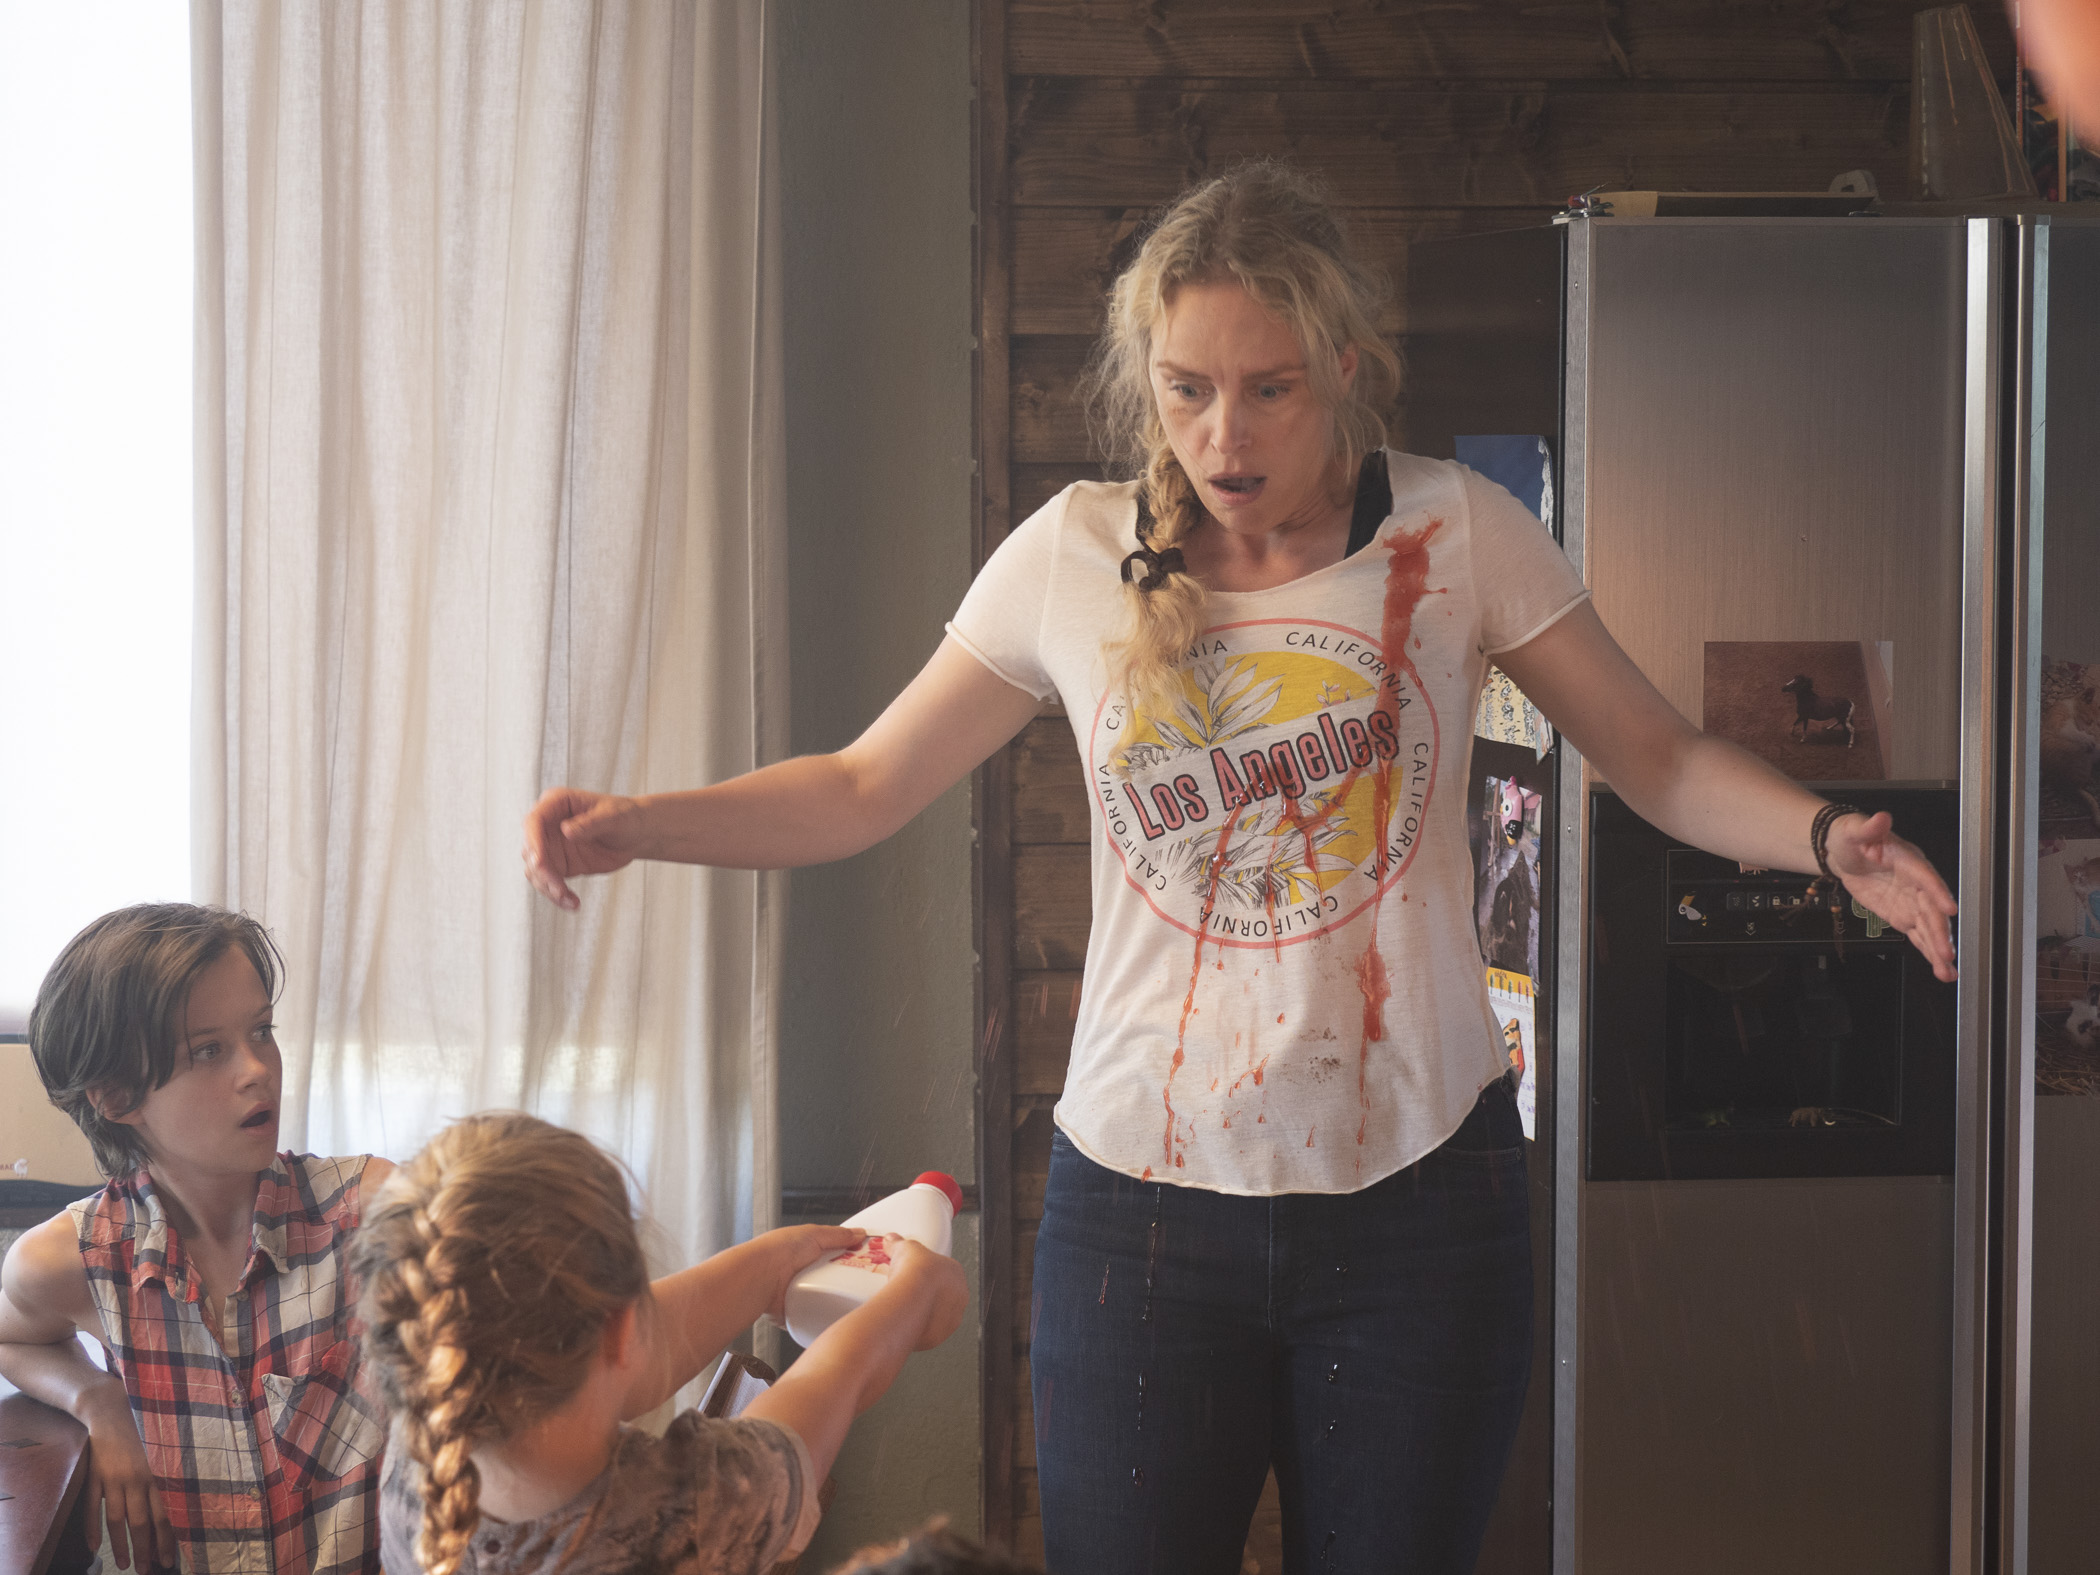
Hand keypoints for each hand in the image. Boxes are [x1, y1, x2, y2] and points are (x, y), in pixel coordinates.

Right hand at [81, 1392, 174, 1571]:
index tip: (168, 1561)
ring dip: (121, 1545)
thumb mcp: (142, 1469)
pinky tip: (93, 1546)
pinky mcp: (95, 1476)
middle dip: (145, 1549)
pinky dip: (92, 1528)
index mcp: (151, 1481)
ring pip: (118, 1518)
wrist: (109, 1416)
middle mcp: (136, 1481)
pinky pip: (93, 1506)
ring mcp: (114, 1479)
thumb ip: (145, 1493)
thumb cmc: (128, 1447)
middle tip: (147, 1571)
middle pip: (142, 1522)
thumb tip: (151, 1522)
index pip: (161, 1516)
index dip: (165, 1540)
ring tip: (123, 1566)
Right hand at [521, 788, 649, 908]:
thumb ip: (591, 823)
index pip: (534, 821)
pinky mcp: (558, 864)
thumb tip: (566, 831)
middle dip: (542, 872)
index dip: (533, 842)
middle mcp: (547, 824)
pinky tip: (572, 903)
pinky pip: (548, 882)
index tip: (540, 862)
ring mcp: (550, 846)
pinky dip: (557, 895)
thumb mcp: (613, 817)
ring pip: (535, 870)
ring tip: (569, 900)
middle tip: (559, 890)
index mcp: (556, 803)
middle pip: (531, 850)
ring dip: (548, 888)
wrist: (636, 835)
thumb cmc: (626, 817)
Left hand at [759, 1225, 865, 1322]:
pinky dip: (826, 1312)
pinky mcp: (798, 1309)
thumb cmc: (778, 1250)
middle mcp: (803, 1270)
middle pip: (834, 1274)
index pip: (835, 1251)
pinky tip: (838, 1311)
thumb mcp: (814, 1234)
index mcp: (806, 1249)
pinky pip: (818, 1312)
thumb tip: (859, 1233)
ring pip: (828, 1294)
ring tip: (855, 1297)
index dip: (852, 1254)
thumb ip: (838, 1234)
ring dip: (838, 1295)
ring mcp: (800, 1290)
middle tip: (866, 1280)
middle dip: (848, 1277)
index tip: (868, 1258)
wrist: (760, 1276)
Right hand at [887, 1239, 968, 1351]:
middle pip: (943, 1296)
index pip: (945, 1273)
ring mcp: (951, 1319)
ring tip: (905, 1309)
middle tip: (908, 1293)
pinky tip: (904, 1323)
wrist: (909, 1300)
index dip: (928, 1274)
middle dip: (927, 1295)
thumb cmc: (915, 1273)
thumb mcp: (904, 1247)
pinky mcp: (939, 1337)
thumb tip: (891, 1239)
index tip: (915, 1275)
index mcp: (957, 1274)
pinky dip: (917, 1329)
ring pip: (937, 1316)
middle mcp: (959, 1298)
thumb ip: (898, 1243)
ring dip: (924, 1313)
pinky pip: (928, 1333)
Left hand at [1827, 811, 1958, 982]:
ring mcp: (1911, 901)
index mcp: (1908, 860)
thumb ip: (1868, 828)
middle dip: (1940, 932)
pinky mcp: (1902, 915)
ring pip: (1928, 927)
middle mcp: (1916, 883)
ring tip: (1947, 970)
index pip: (1926, 877)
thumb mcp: (1854, 830)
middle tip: (1946, 953)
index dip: (1938, 891)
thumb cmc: (1851, 837)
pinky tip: (1940, 969)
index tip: (1949, 908)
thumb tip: (1880, 818)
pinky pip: (1917, 935)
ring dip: (1938, 948)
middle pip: (1931, 909)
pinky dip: (1928, 952)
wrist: (1842, 852)